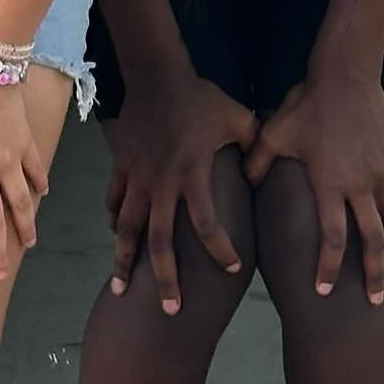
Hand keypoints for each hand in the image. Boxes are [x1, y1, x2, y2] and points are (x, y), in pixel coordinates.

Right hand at [105, 67, 258, 313]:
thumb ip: (256, 145)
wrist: (155, 74)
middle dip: (165, 278)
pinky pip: (115, 200)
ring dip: (126, 261)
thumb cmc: (201, 98)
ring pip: (129, 228)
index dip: (220, 250)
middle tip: (171, 309)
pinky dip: (115, 221)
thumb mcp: (238, 118)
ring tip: (122, 291)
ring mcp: (138, 177)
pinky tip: (117, 238)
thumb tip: (268, 168)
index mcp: (193, 174)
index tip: (232, 270)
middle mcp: (163, 183)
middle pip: (161, 241)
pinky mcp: (121, 166)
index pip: (207, 224)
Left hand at [244, 67, 383, 303]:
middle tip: (373, 299)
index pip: (333, 238)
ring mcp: (380, 171)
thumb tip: (243, 181)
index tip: (324, 289)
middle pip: (372, 240)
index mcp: (330, 184)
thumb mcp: (275, 132)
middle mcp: (359, 185)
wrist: (347, 74)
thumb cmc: (308, 104)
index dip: (329, 266)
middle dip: (373, 273)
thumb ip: (258, 160)